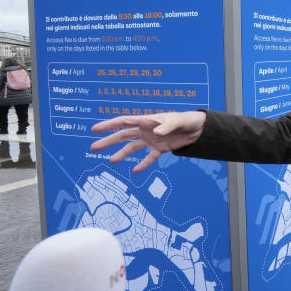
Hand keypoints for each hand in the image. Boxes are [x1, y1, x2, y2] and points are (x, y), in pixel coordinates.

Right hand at [90, 111, 205, 171]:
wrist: (197, 129)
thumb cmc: (185, 120)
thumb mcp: (177, 121)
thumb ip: (166, 127)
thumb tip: (156, 133)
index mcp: (146, 120)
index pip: (123, 122)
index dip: (109, 125)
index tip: (94, 129)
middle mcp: (145, 130)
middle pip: (123, 135)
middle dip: (108, 141)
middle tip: (93, 147)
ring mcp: (151, 140)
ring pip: (132, 147)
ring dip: (121, 154)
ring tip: (111, 161)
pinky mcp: (160, 149)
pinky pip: (149, 158)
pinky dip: (143, 164)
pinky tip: (136, 170)